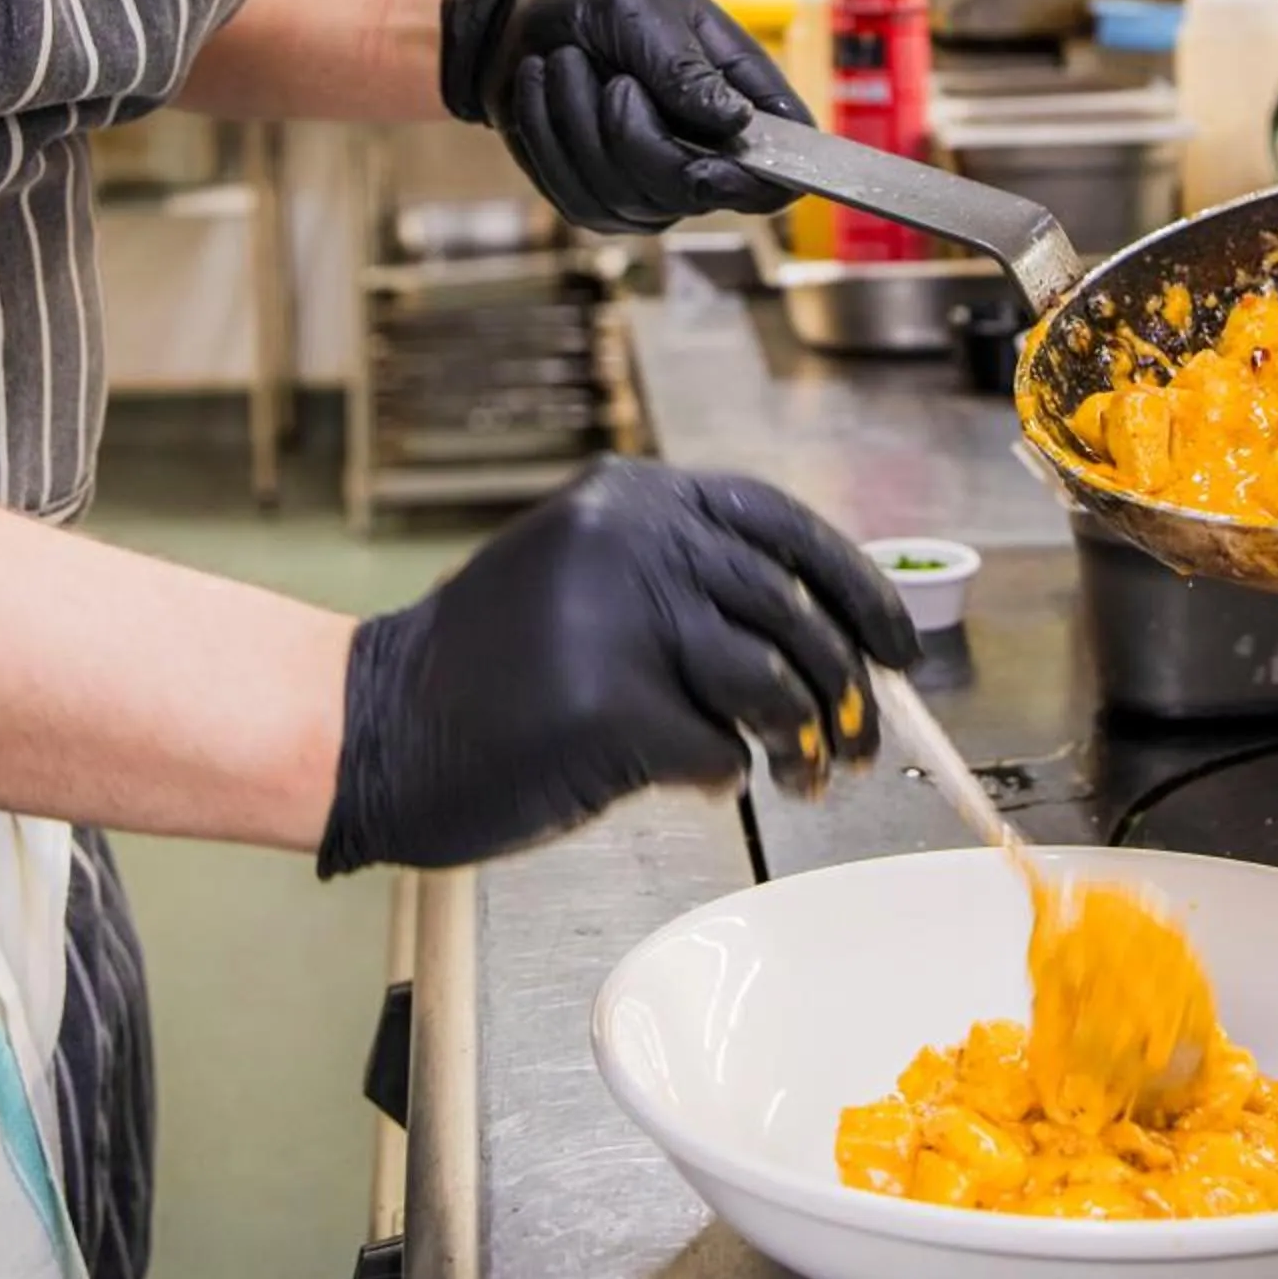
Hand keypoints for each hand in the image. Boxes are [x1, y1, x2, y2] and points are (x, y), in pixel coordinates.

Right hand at [317, 461, 918, 873]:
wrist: (380, 728)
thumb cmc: (491, 668)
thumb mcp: (587, 574)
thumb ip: (688, 577)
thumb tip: (827, 635)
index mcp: (633, 496)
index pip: (783, 524)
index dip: (856, 588)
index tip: (898, 647)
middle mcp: (630, 539)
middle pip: (792, 610)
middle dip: (848, 687)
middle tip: (862, 744)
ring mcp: (616, 617)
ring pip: (771, 683)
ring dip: (807, 743)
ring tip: (809, 780)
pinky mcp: (605, 706)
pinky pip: (714, 752)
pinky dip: (726, 777)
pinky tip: (703, 782)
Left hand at [441, 0, 808, 230]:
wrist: (525, 15)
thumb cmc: (603, 4)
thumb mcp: (648, 13)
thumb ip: (688, 69)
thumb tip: (737, 122)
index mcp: (744, 103)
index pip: (779, 172)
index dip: (757, 183)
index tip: (708, 164)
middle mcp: (706, 157)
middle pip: (694, 191)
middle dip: (638, 135)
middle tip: (615, 79)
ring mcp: (652, 188)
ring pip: (628, 195)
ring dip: (581, 122)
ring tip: (565, 61)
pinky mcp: (596, 202)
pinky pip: (576, 195)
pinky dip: (548, 134)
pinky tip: (542, 87)